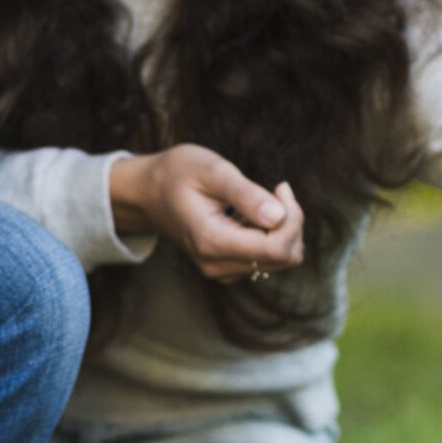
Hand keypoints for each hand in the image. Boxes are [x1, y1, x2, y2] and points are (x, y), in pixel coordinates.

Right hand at [108, 144, 303, 280]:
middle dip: (291, 222)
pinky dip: (270, 235)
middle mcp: (217, 265)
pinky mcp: (227, 268)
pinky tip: (250, 215)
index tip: (280, 187)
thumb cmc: (178, 174)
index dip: (292, 218)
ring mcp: (222, 270)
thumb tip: (279, 216)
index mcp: (213, 242)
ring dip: (282, 228)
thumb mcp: (213, 171)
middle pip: (284, 257)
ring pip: (281, 259)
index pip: (277, 248)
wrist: (149, 192)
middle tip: (276, 190)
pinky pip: (268, 258)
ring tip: (258, 201)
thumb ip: (246, 195)